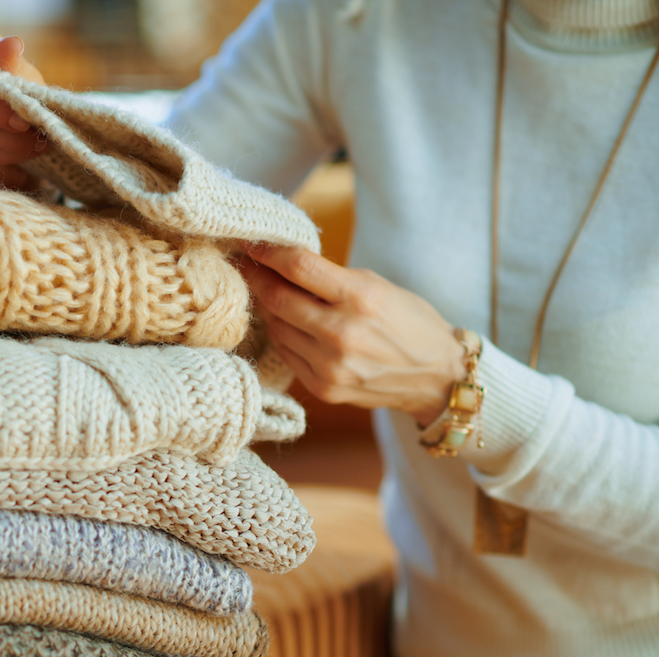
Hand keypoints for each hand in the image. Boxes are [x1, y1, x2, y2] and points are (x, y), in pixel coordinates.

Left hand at [238, 244, 465, 426]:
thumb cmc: (409, 323)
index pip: (299, 267)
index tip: (251, 242)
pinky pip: (287, 354)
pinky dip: (282, 335)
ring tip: (267, 294)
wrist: (437, 377)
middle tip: (245, 266)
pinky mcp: (324, 388)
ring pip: (277, 328)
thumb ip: (333, 279)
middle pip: (278, 299)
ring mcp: (331, 365)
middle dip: (256, 279)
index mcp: (361, 298)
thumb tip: (284, 265)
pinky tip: (285, 323)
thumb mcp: (379, 287)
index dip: (268, 252)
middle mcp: (342, 333)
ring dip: (268, 308)